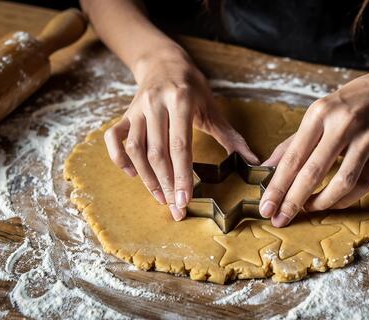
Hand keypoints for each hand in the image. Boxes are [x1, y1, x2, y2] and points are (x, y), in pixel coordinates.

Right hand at [104, 48, 257, 220]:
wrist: (163, 62)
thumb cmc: (192, 87)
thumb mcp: (213, 107)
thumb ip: (230, 136)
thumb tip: (253, 161)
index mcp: (180, 101)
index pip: (180, 146)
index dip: (182, 176)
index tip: (185, 200)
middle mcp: (156, 104)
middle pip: (157, 152)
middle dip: (166, 184)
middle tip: (175, 209)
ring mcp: (137, 109)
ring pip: (136, 150)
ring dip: (146, 178)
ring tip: (160, 197)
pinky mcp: (124, 114)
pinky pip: (114, 139)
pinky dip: (120, 158)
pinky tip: (133, 174)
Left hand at [259, 67, 368, 226]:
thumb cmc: (349, 104)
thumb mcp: (317, 114)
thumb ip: (292, 143)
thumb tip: (266, 168)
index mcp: (319, 114)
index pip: (293, 157)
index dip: (277, 186)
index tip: (266, 206)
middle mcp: (342, 125)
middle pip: (313, 172)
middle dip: (293, 201)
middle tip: (279, 219)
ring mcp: (367, 138)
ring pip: (342, 182)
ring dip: (321, 203)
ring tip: (307, 210)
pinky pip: (363, 185)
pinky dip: (345, 199)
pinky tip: (331, 202)